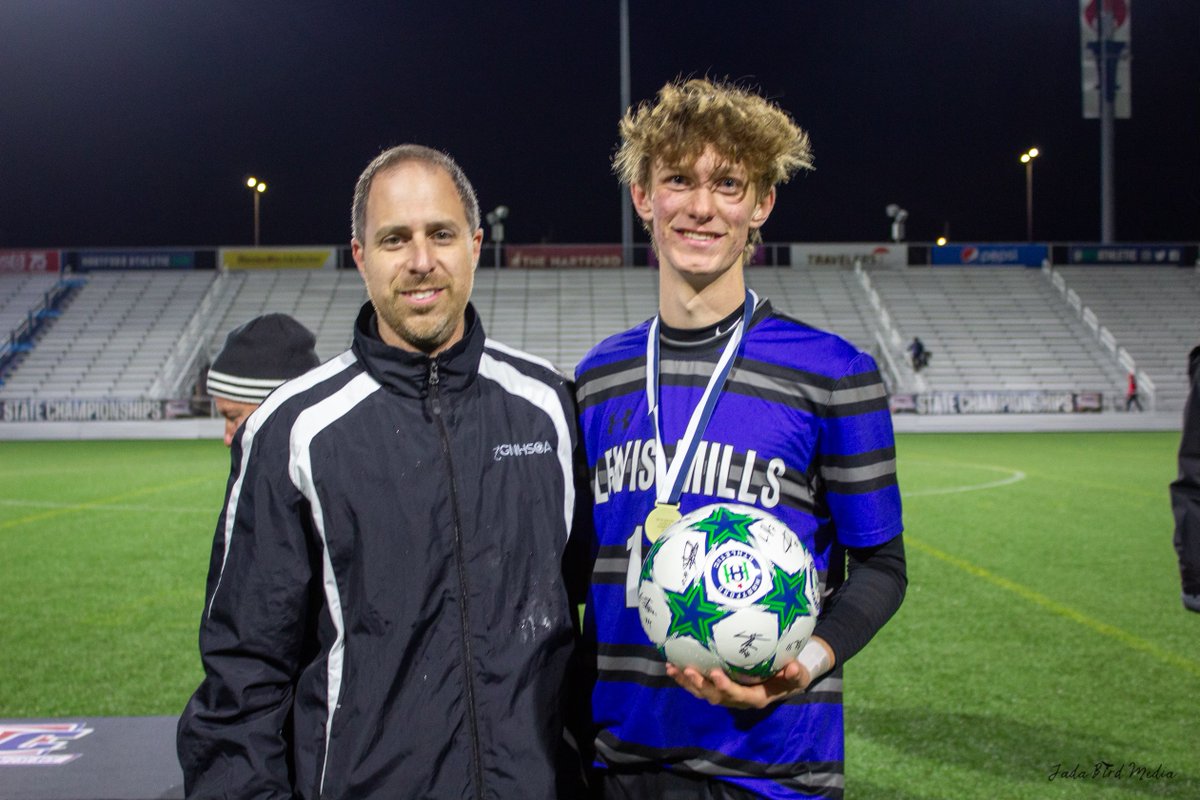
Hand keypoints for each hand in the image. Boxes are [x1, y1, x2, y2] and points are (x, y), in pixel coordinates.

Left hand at [666, 659, 812, 709]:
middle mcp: (737, 699)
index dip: (726, 687)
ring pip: (703, 692)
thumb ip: (796, 674)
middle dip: (701, 685)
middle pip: (715, 696)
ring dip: (687, 682)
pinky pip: (698, 685)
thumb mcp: (798, 676)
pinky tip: (671, 665)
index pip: (738, 695)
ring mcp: (725, 695)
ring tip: (673, 668)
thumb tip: (794, 667)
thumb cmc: (789, 677)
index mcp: (755, 697)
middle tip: (689, 670)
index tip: (716, 673)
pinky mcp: (717, 688)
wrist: (783, 680)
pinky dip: (684, 678)